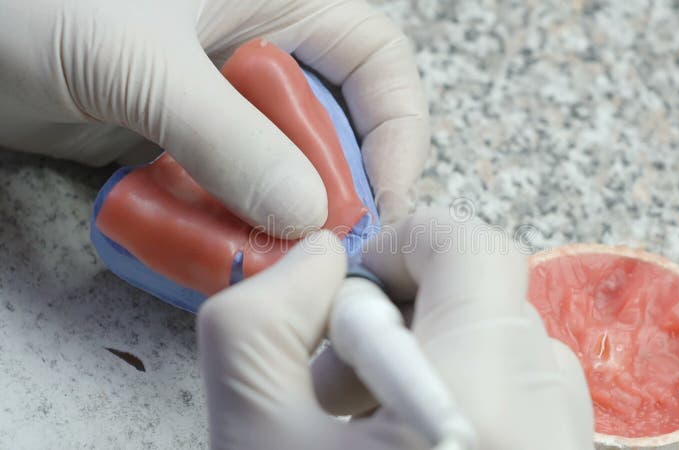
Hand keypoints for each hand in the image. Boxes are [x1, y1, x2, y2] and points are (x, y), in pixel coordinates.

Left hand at [0, 0, 428, 227]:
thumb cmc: (30, 3)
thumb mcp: (139, 62)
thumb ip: (226, 136)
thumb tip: (305, 215)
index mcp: (276, 0)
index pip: (376, 61)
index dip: (398, 130)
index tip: (383, 202)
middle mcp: (258, 52)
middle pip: (335, 127)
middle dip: (335, 190)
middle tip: (321, 250)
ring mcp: (218, 102)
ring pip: (282, 169)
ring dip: (276, 220)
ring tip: (263, 261)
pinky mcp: (180, 142)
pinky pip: (228, 191)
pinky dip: (226, 225)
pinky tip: (212, 252)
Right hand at [198, 211, 594, 448]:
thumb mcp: (250, 437)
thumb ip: (258, 319)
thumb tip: (317, 262)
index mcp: (482, 396)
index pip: (473, 248)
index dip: (405, 243)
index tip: (355, 286)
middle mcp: (548, 417)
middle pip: (483, 299)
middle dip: (403, 318)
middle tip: (337, 383)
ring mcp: (568, 443)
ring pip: (499, 351)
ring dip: (428, 365)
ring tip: (365, 428)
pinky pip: (520, 398)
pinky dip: (461, 402)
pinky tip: (405, 448)